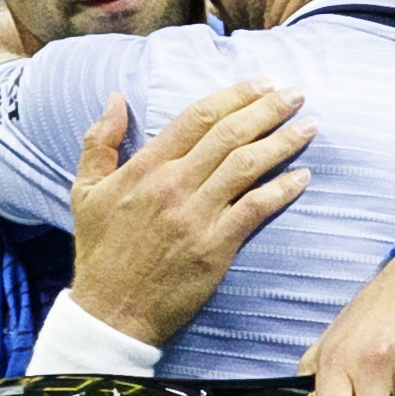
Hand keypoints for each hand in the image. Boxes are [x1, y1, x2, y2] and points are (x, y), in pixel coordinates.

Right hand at [68, 79, 314, 346]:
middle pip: (229, 135)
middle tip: (295, 94)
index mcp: (144, 168)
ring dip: (283, 142)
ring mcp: (196, 216)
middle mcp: (172, 185)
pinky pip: (255, 209)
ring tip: (309, 126)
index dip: (233, 96)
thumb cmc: (99, 253)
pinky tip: (303, 177)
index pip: (196, 118)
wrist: (111, 313)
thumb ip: (99, 142)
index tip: (261, 83)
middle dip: (267, 109)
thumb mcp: (85, 191)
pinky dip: (282, 190)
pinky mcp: (214, 247)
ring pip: (247, 166)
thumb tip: (116, 98)